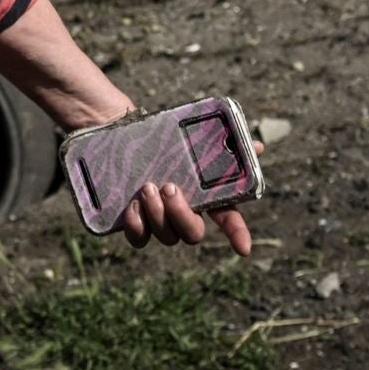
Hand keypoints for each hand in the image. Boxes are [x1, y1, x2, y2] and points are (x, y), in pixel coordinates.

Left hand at [115, 138, 263, 255]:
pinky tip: (132, 206)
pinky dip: (137, 227)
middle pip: (193, 233)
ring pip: (167, 237)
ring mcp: (156, 216)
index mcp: (201, 191)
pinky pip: (139, 239)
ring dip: (158, 216)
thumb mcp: (184, 130)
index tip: (243, 248)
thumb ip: (217, 140)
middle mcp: (180, 208)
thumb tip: (259, 146)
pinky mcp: (131, 218)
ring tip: (146, 187)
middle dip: (183, 216)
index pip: (227, 218)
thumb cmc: (153, 129)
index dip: (236, 233)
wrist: (109, 121)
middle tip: (169, 187)